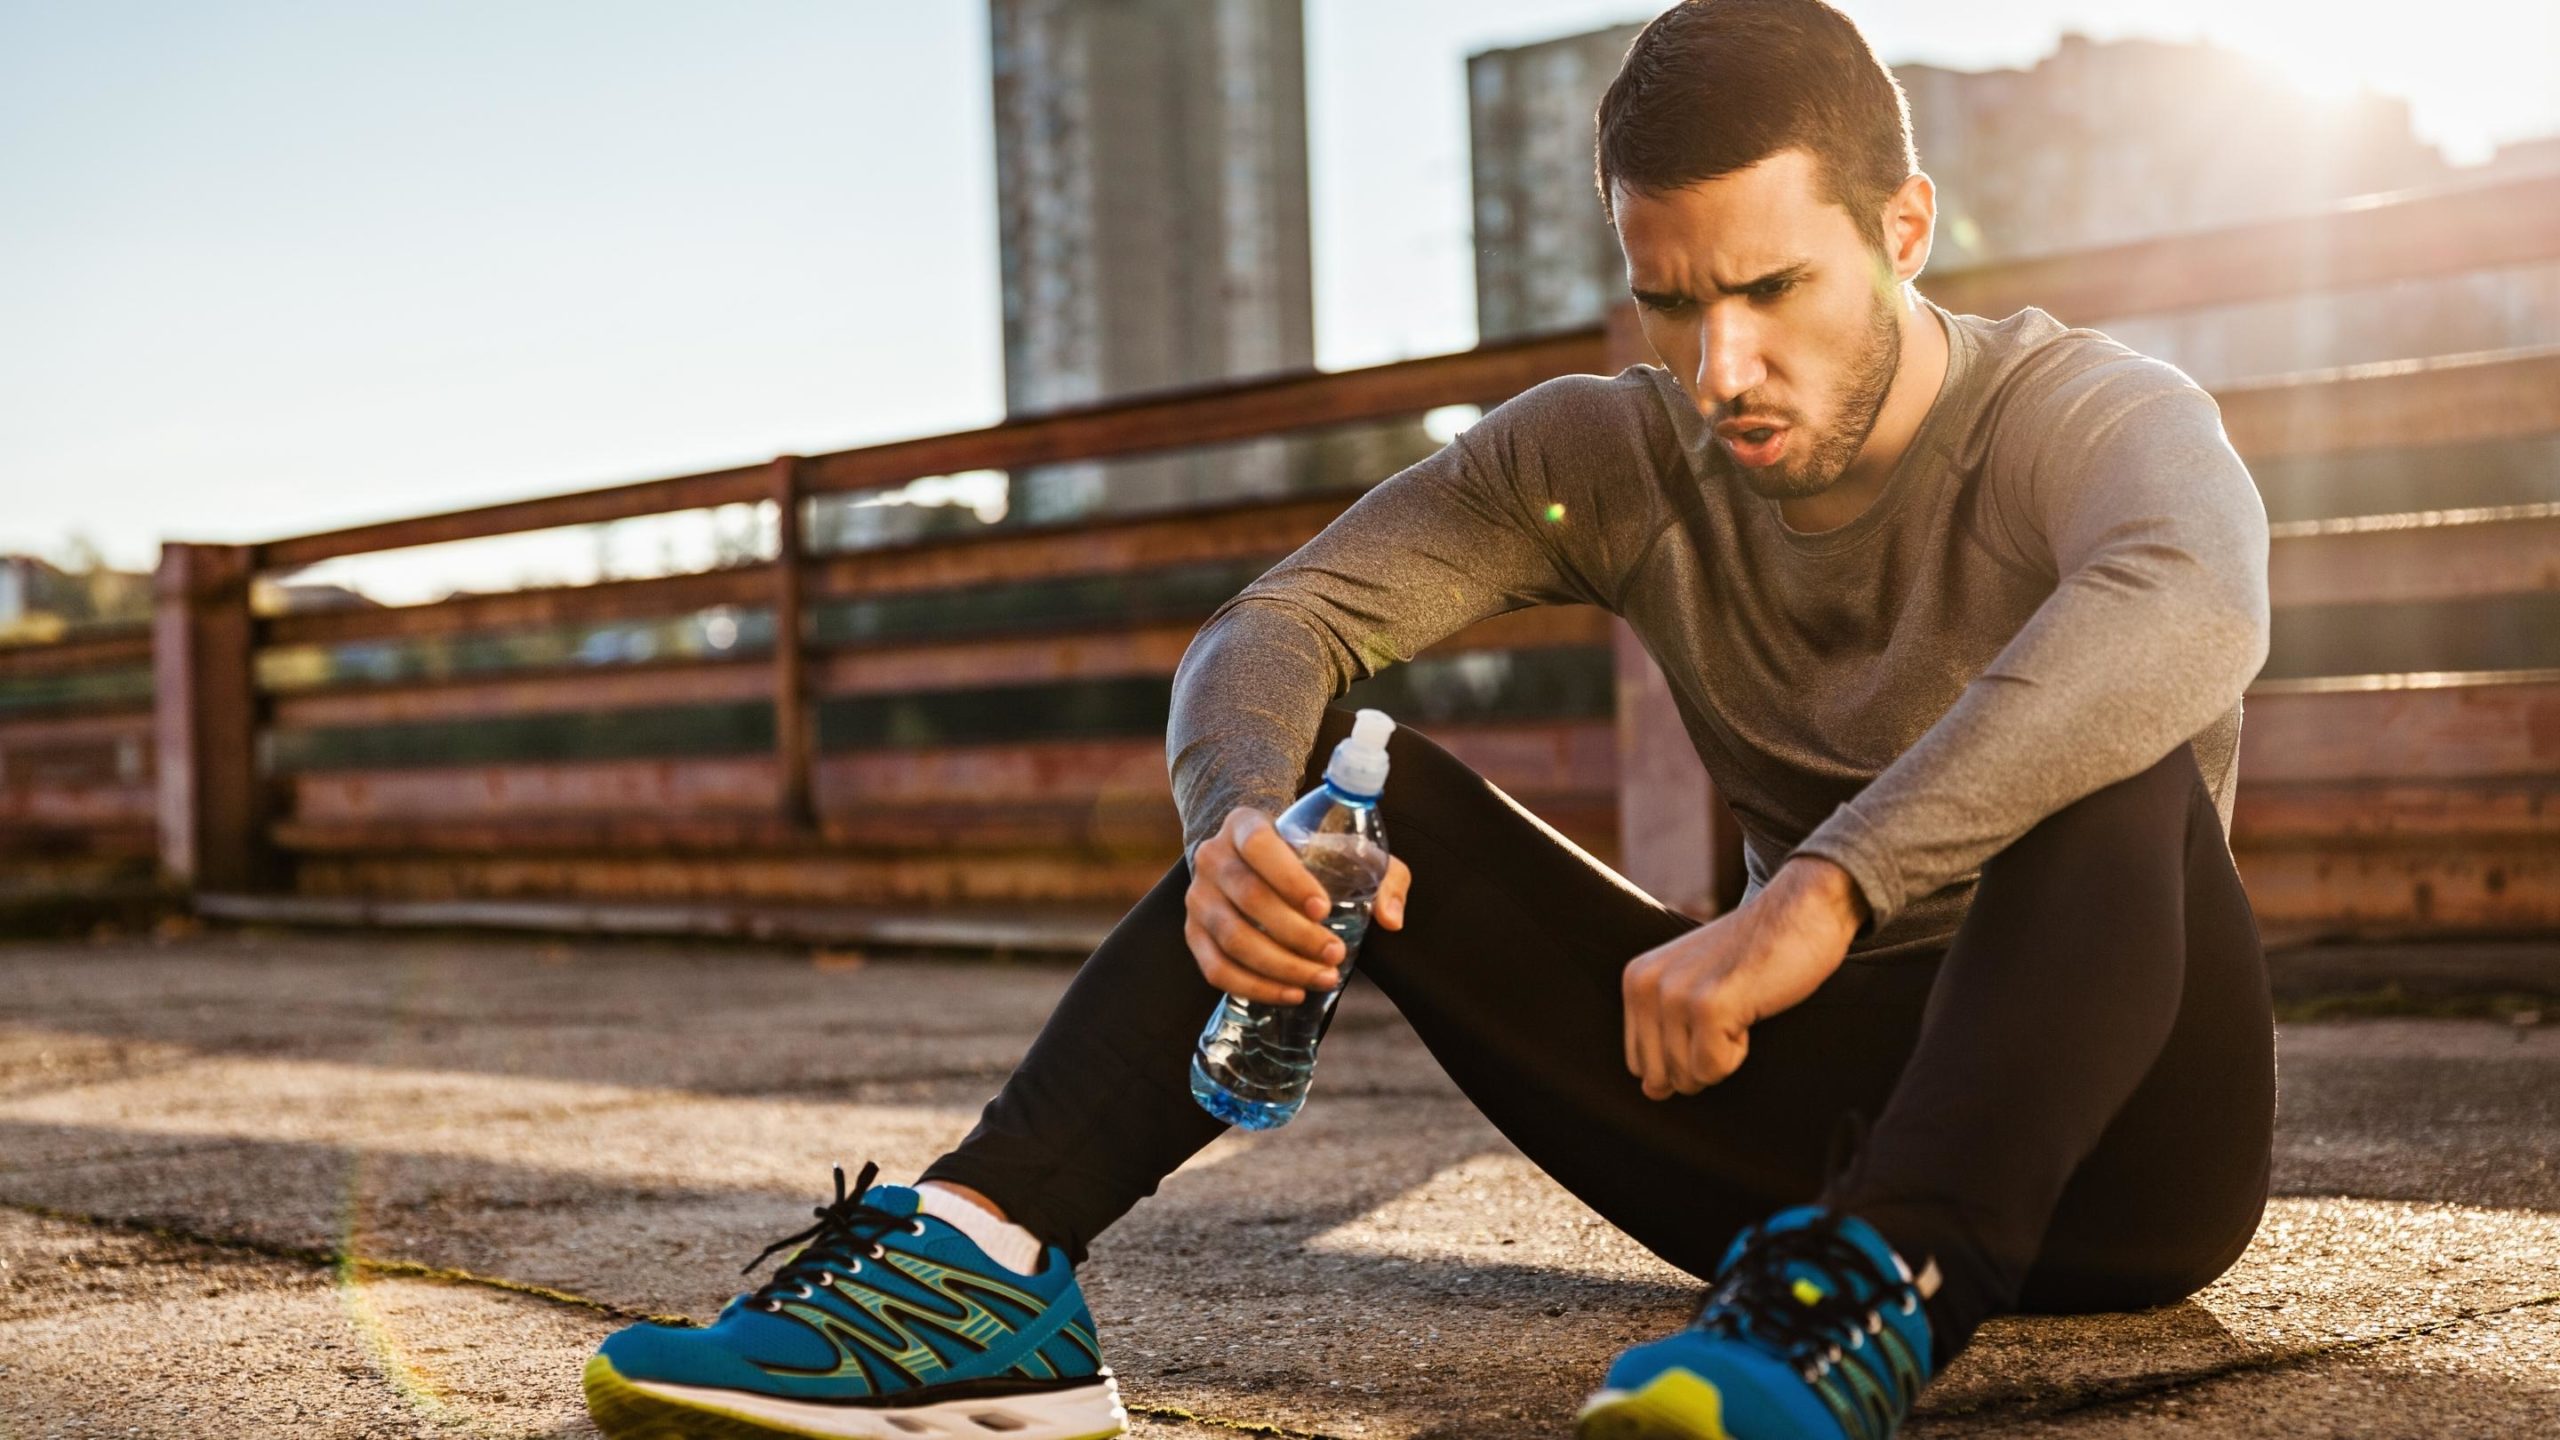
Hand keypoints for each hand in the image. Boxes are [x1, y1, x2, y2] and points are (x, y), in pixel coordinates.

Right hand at [1184, 806, 1410, 1004]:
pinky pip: (1217, 969)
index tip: (1324, 909)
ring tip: (1322, 978)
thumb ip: (1381, 876)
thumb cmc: (1307, 856)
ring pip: (1234, 938)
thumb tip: (1390, 919)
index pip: (1259, 846)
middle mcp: (1212, 857)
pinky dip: (1256, 987)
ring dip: (1281, 966)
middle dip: (1297, 934)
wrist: (1252, 861)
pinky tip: (1292, 993)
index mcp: (1243, 824)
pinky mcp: (1193, 934)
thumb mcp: (1347, 850)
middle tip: (1335, 953)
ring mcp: (1198, 898)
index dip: (1290, 879)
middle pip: (1250, 898)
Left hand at [1621, 857, 1867, 1098]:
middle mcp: (1645, 985)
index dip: (1684, 1056)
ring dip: (1725, 1054)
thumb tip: (1651, 1092)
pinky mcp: (1708, 1005)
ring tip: (1741, 1005)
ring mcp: (1674, 994)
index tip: (1713, 1015)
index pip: (1640, 1062)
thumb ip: (1666, 1036)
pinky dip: (1740, 1053)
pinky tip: (1751, 1008)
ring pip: (1689, 1077)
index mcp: (1636, 980)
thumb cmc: (1756, 954)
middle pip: (1661, 1077)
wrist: (1802, 910)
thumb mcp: (1696, 989)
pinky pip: (1713, 1069)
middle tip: (1730, 1013)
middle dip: (1701, 1061)